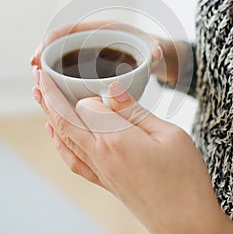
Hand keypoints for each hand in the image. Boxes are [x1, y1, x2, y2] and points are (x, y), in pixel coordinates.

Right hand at [30, 20, 187, 84]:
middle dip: (45, 53)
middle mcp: (92, 39)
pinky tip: (53, 92)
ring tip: (39, 83)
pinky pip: (70, 70)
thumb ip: (154, 49)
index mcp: (104, 29)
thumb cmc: (149, 47)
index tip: (42, 48)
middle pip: (62, 43)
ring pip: (64, 58)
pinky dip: (60, 79)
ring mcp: (89, 53)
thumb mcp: (152, 46)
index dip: (55, 37)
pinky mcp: (89, 66)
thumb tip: (156, 56)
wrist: (152, 55)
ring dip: (49, 69)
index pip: (74, 29)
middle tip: (33, 69)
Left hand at [32, 71, 231, 233]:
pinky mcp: (103, 181)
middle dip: (48, 96)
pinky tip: (54, 134)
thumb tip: (112, 89)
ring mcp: (99, 170)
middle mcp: (101, 155)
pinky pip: (72, 160)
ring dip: (49, 115)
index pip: (88, 106)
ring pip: (64, 137)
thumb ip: (136, 111)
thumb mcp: (169, 134)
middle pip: (65, 120)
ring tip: (38, 98)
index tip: (87, 82)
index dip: (87, 92)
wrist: (186, 224)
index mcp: (117, 139)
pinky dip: (59, 144)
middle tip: (36, 77)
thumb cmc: (183, 179)